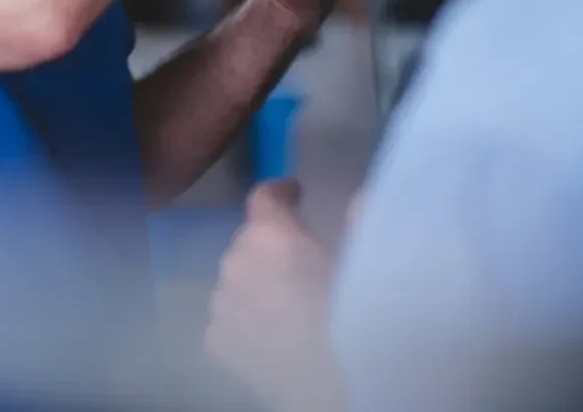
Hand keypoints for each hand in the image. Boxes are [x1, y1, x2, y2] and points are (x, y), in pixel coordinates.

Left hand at [208, 179, 343, 410]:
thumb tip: (359, 197)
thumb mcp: (367, 267)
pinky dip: (246, 318)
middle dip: (271, 243)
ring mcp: (221, 304)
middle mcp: (236, 263)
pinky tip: (271, 334)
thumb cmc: (356, 321)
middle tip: (301, 261)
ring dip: (255, 281)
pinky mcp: (215, 341)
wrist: (333, 390)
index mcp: (271, 236)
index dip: (280, 192)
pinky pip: (229, 316)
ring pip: (236, 279)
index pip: (262, 196)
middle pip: (249, 240)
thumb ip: (361, 222)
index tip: (295, 194)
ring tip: (287, 302)